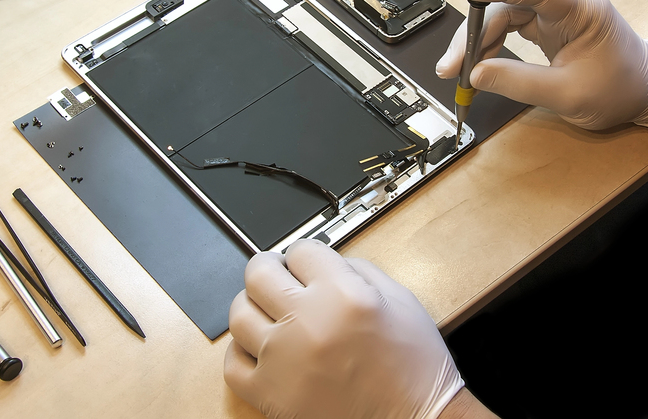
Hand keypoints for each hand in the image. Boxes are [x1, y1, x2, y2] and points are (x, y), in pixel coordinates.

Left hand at [223, 239, 463, 418]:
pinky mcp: (271, 396)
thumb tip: (323, 261)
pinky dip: (242, 350)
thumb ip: (358, 270)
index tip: (306, 262)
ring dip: (252, 304)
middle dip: (269, 267)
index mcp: (342, 296)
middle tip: (277, 273)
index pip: (300, 251)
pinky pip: (233, 364)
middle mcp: (308, 323)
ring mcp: (284, 360)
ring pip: (239, 314)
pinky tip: (261, 347)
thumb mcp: (400, 300)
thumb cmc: (414, 367)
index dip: (305, 254)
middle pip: (259, 274)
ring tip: (269, 310)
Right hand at [436, 0, 647, 129]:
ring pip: (503, 14)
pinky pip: (509, 25)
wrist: (646, 90)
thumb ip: (519, 83)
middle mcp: (565, 3)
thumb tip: (476, 74)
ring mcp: (554, 12)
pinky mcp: (547, 24)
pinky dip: (490, 44)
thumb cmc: (620, 89)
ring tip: (458, 72)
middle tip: (451, 67)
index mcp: (581, 10)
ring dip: (477, 41)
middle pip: (507, 3)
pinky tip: (477, 64)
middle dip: (474, 33)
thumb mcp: (567, 95)